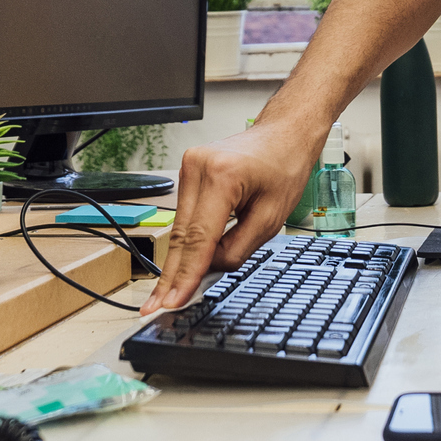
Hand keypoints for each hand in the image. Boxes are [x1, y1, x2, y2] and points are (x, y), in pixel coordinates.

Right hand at [141, 121, 321, 313]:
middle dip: (171, 276)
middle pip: (181, 236)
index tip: (173, 300)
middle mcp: (197, 167)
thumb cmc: (284, 167)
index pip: (198, 238)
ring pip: (179, 229)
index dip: (185, 275)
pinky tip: (181, 267)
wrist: (284, 134)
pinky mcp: (188, 172)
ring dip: (178, 261)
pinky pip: (184, 217)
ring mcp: (188, 167)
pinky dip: (186, 242)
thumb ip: (238, 249)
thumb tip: (209, 269)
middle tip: (156, 306)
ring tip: (168, 294)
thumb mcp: (271, 218)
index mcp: (222, 176)